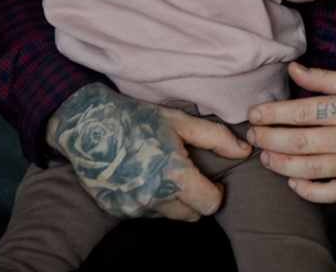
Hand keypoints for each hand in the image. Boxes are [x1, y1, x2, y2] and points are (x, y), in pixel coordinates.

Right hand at [46, 83, 250, 219]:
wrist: (90, 126)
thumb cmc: (140, 119)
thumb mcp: (182, 122)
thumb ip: (217, 138)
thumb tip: (245, 151)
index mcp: (173, 175)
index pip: (209, 205)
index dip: (216, 193)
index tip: (212, 179)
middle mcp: (152, 198)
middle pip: (191, 215)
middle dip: (197, 198)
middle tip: (190, 174)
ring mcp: (132, 207)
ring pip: (169, 215)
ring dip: (174, 200)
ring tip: (164, 171)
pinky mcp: (116, 211)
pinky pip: (146, 213)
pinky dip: (152, 200)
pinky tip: (145, 176)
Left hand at [246, 62, 335, 202]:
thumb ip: (324, 78)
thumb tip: (292, 68)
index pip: (304, 111)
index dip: (274, 113)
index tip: (254, 114)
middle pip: (300, 141)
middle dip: (269, 139)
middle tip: (252, 136)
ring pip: (310, 169)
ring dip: (280, 164)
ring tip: (265, 156)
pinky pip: (330, 193)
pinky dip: (307, 191)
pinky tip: (292, 181)